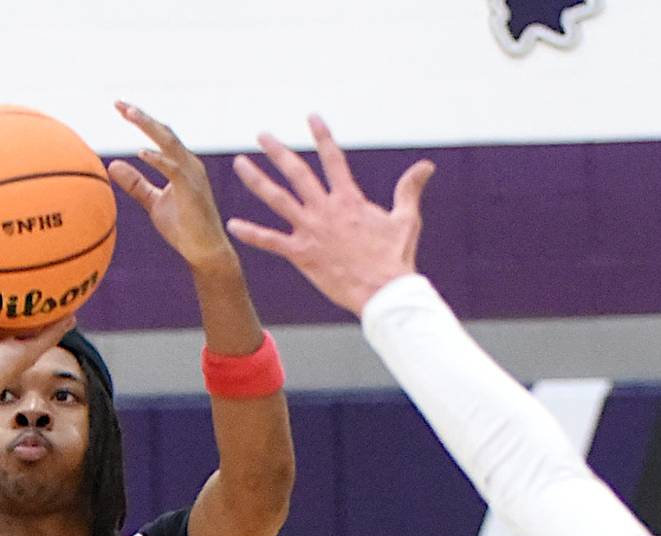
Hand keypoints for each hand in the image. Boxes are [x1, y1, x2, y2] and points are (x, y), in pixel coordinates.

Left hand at [110, 102, 233, 270]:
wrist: (206, 253)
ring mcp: (192, 175)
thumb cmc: (184, 229)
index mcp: (181, 164)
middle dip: (141, 116)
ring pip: (169, 142)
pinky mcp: (192, 190)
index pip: (160, 135)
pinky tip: (141, 152)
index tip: (119, 106)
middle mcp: (189, 164)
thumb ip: (135, 183)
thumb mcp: (153, 202)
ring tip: (128, 113)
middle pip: (164, 132)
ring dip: (148, 126)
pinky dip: (157, 159)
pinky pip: (173, 169)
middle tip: (118, 103)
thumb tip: (112, 165)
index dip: (141, 119)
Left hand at [228, 114, 434, 316]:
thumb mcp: (406, 219)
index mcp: (349, 199)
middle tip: (262, 135)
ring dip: (256, 180)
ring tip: (240, 163)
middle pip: (297, 173)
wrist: (384, 293)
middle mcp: (326, 210)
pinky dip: (252, 233)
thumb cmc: (396, 259)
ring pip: (278, 199)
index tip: (311, 117)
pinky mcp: (302, 255)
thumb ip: (409, 189)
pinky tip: (233, 224)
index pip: (333, 159)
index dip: (322, 136)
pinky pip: (271, 241)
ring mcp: (311, 231)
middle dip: (278, 151)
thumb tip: (427, 166)